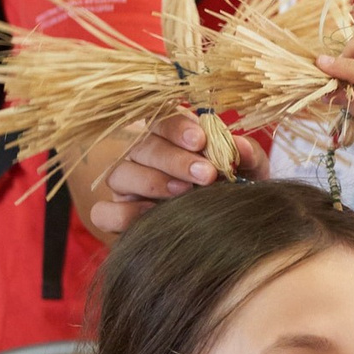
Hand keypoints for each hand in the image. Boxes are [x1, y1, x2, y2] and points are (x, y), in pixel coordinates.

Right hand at [82, 116, 268, 243]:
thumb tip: (240, 147)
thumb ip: (247, 157)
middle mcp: (143, 156)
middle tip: (205, 174)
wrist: (229, 234)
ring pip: (120, 173)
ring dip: (152, 181)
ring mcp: (126, 185)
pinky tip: (153, 215)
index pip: (163, 119)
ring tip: (183, 193)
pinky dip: (124, 212)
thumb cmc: (233, 192)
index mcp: (172, 137)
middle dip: (174, 158)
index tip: (201, 140)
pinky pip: (103, 211)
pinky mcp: (115, 215)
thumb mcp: (249, 173)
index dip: (177, 127)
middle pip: (143, 145)